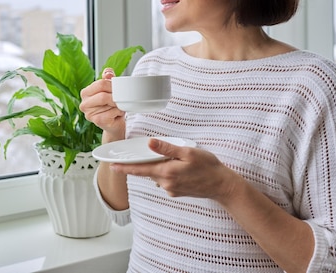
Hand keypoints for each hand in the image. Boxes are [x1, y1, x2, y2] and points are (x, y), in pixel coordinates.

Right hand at [79, 68, 125, 140]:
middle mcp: (84, 103)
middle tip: (121, 97)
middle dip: (115, 95)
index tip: (118, 88)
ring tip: (117, 106)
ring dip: (118, 104)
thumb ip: (108, 79)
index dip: (112, 85)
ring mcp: (89, 114)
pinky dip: (118, 112)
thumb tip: (108, 72)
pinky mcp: (97, 121)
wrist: (114, 123)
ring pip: (110, 103)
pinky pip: (112, 112)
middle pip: (103, 94)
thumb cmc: (111, 106)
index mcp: (85, 93)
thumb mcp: (110, 90)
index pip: (100, 83)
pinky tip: (117, 114)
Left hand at [110, 138, 237, 199]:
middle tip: (141, 155)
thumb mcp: (188, 152)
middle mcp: (166, 183)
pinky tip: (180, 168)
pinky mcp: (176, 192)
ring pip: (157, 175)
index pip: (140, 170)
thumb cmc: (208, 166)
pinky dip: (167, 173)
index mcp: (166, 172)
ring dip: (158, 167)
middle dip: (143, 164)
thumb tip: (150, 143)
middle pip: (147, 172)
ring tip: (173, 159)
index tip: (112, 166)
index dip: (125, 168)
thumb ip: (167, 149)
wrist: (222, 185)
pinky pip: (165, 180)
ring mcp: (171, 189)